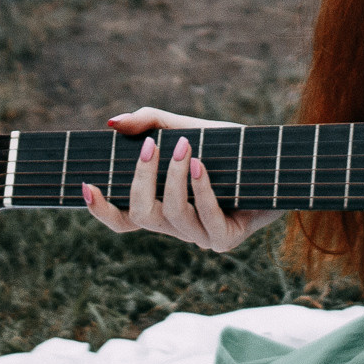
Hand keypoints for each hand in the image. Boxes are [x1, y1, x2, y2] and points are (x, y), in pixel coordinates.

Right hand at [82, 107, 281, 253]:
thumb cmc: (231, 149)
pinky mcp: (226, 240)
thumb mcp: (188, 128)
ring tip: (184, 146)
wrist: (278, 162)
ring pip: (171, 215)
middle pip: (140, 215)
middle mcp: (177, 228)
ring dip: (173, 177)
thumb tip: (111, 122)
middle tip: (151, 145)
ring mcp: (200, 237)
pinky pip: (205, 217)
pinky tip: (201, 165)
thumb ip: (151, 123)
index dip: (100, 209)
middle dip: (141, 178)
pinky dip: (200, 188)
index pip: (122, 219)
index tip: (86, 184)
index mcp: (162, 208)